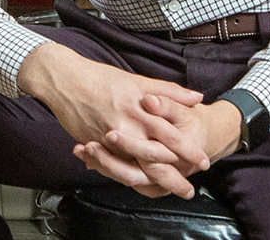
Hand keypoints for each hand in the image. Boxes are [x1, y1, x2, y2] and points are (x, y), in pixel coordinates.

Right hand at [17, 43, 206, 189]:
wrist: (66, 80)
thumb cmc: (102, 78)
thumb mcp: (138, 80)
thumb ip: (169, 91)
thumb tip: (197, 97)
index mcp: (140, 108)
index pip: (170, 135)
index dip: (188, 150)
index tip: (203, 160)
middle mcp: (127, 126)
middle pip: (155, 159)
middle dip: (174, 177)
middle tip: (189, 189)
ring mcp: (109, 139)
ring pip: (135, 169)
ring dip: (153, 183)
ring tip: (168, 191)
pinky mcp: (95, 146)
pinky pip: (114, 168)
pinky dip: (127, 178)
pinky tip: (139, 185)